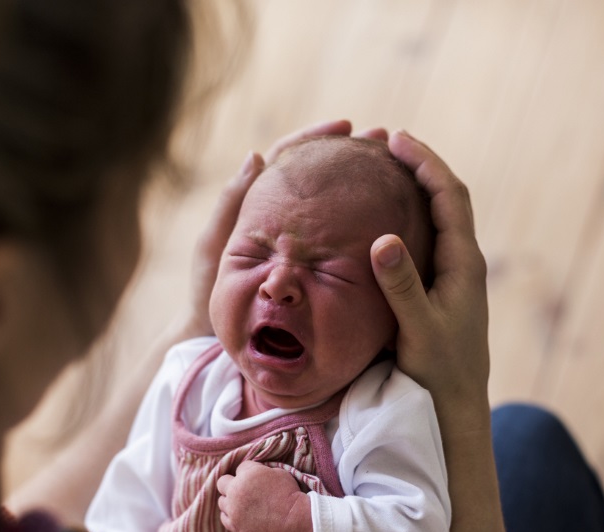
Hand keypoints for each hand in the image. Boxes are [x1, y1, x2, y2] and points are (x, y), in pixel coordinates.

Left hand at [184, 120, 385, 336]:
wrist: (215, 334)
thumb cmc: (209, 291)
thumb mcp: (215, 245)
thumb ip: (231, 204)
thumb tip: (257, 155)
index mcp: (259, 203)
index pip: (291, 157)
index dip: (316, 138)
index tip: (346, 126)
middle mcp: (285, 216)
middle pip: (320, 174)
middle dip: (351, 154)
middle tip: (383, 140)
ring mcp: (302, 240)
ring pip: (334, 204)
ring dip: (362, 183)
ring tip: (394, 170)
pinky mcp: (314, 264)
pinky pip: (340, 238)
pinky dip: (361, 222)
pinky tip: (387, 217)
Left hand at [216, 461, 313, 531]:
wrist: (293, 521)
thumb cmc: (289, 495)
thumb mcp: (278, 472)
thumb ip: (261, 470)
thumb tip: (255, 473)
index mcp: (247, 474)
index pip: (241, 467)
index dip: (250, 471)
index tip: (258, 478)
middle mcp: (235, 490)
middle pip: (222, 482)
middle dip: (232, 482)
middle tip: (245, 488)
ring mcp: (233, 509)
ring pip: (222, 501)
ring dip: (230, 500)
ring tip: (244, 503)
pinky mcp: (234, 525)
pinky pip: (224, 517)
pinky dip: (230, 514)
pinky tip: (241, 514)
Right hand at [370, 130, 489, 432]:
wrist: (457, 405)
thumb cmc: (439, 371)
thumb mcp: (417, 330)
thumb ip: (401, 286)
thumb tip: (383, 239)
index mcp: (464, 263)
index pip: (450, 196)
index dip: (425, 162)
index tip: (395, 138)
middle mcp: (464, 262)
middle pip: (447, 198)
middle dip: (420, 165)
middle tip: (386, 142)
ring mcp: (455, 275)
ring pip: (439, 216)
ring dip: (416, 187)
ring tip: (384, 168)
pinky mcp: (443, 288)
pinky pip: (429, 237)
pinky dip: (410, 215)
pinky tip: (385, 218)